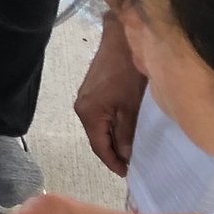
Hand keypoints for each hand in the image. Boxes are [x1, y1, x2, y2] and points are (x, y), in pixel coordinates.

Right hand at [75, 18, 146, 174]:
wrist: (122, 39)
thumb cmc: (128, 73)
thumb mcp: (131, 107)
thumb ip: (126, 134)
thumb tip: (126, 155)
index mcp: (88, 114)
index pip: (99, 147)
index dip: (113, 163)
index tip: (128, 174)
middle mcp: (81, 109)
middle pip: (97, 138)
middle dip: (114, 152)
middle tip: (132, 164)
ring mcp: (85, 99)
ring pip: (100, 127)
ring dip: (114, 139)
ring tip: (130, 149)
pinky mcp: (92, 91)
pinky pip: (101, 116)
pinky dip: (112, 126)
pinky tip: (125, 129)